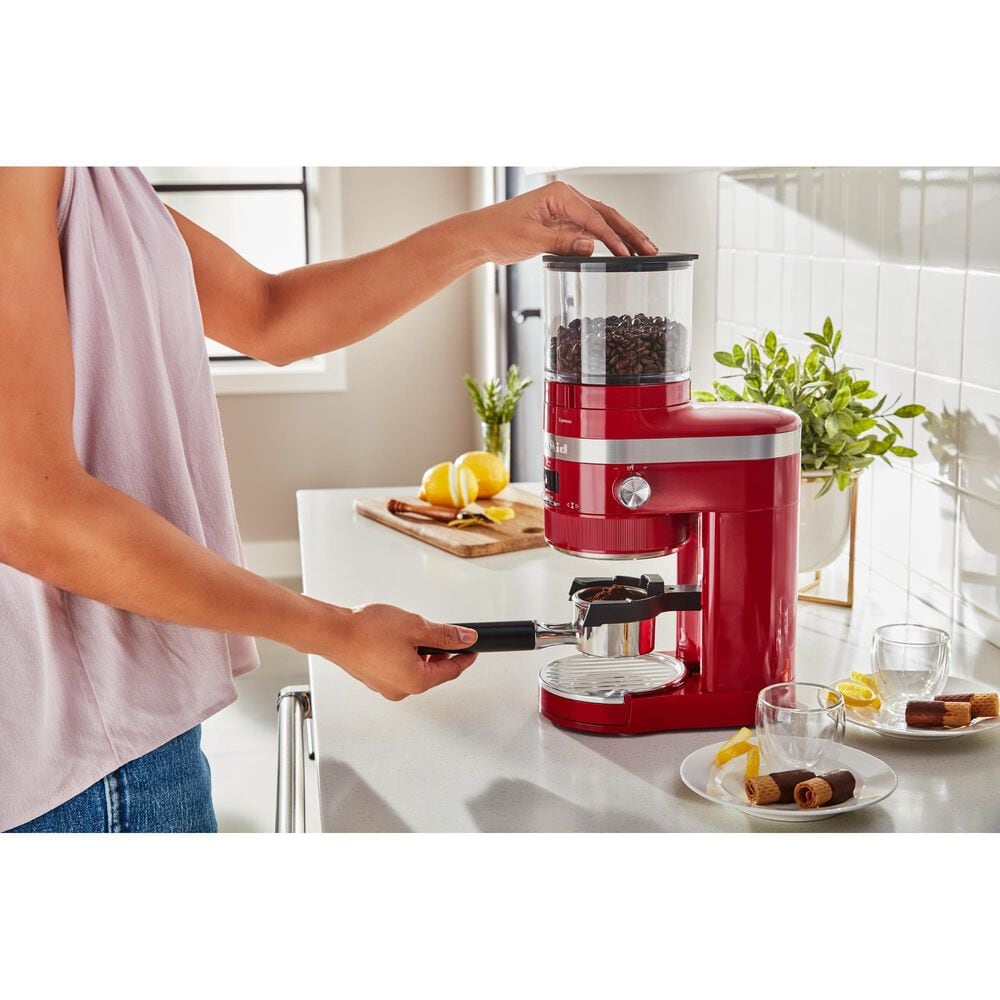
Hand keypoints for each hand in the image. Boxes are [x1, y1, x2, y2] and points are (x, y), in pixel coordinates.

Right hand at [309, 601, 478, 700]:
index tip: (472, 648)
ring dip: (421, 653)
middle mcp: (400, 689)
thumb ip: (444, 634)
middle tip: (445, 634)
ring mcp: (384, 686)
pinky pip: (397, 668)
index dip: (465, 657)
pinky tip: (397, 638)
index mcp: (416, 681)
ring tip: (415, 631)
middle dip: (441, 653)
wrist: (333, 632)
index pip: (451, 671)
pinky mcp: (373, 678)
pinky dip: (404, 655)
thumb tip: (465, 639)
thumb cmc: (367, 631)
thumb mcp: (416, 627)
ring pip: (414, 670)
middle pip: (433, 673)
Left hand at [466, 180, 657, 265]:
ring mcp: (566, 211)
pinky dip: (607, 241)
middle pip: (606, 215)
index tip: (626, 253)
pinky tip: (621, 251)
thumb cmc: (498, 231)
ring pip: (602, 222)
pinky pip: (591, 231)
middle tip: (650, 249)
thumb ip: (562, 243)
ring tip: (643, 251)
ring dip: (623, 237)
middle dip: (629, 233)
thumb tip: (591, 246)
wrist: (481, 236)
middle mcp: (566, 198)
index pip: (594, 217)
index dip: (613, 238)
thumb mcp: (531, 239)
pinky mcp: (564, 224)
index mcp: (559, 195)